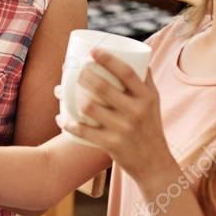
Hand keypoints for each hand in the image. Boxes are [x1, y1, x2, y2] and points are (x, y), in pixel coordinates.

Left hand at [55, 49, 177, 187]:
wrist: (155, 164)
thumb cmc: (150, 127)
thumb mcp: (153, 102)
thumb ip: (145, 79)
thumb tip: (136, 53)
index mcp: (146, 97)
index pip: (127, 72)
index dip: (108, 59)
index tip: (92, 51)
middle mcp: (136, 111)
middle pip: (102, 87)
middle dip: (82, 76)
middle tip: (73, 72)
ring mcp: (123, 129)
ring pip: (89, 107)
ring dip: (72, 99)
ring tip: (62, 93)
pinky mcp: (112, 145)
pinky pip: (84, 131)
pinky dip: (68, 124)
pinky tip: (60, 118)